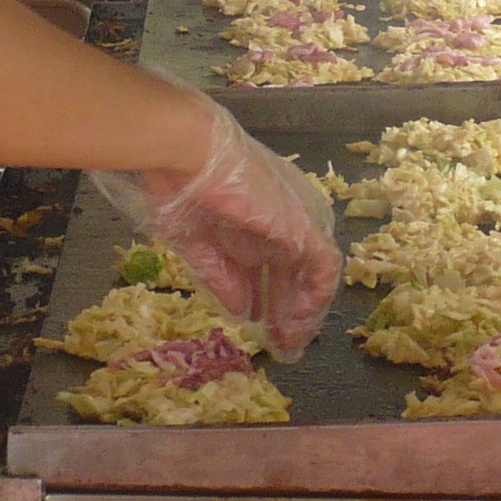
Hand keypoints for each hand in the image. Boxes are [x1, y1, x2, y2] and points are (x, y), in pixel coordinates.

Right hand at [92, 105, 340, 359]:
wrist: (186, 152)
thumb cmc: (178, 188)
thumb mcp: (197, 244)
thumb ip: (222, 278)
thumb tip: (243, 311)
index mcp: (252, 222)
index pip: (272, 268)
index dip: (269, 301)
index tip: (260, 330)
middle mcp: (277, 224)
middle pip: (292, 276)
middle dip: (286, 315)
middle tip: (281, 348)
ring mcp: (292, 223)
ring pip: (310, 276)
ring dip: (302, 313)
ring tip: (290, 344)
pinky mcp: (301, 227)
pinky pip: (322, 268)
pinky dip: (313, 297)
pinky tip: (296, 322)